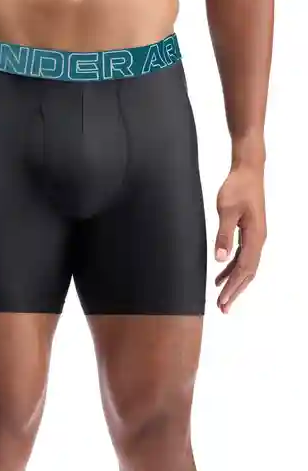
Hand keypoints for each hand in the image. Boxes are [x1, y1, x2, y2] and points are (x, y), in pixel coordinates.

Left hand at [214, 166, 266, 313]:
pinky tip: (222, 273)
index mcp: (255, 237)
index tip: (223, 300)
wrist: (247, 171)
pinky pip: (242, 256)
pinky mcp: (249, 232)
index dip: (233, 287)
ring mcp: (255, 236)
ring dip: (234, 282)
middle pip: (248, 272)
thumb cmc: (238, 187)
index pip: (244, 269)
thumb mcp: (227, 210)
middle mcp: (258, 239)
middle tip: (223, 307)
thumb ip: (224, 235)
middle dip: (235, 291)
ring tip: (222, 297)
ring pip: (246, 266)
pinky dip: (232, 268)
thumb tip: (220, 259)